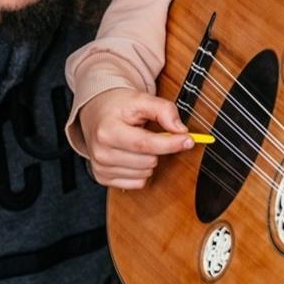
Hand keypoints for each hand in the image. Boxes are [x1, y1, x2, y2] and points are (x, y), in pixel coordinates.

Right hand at [78, 88, 193, 188]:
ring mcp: (100, 167)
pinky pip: (136, 184)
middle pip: (147, 161)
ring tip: (138, 143)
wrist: (95, 112)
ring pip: (144, 174)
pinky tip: (133, 156)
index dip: (170, 144)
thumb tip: (181, 130)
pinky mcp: (103, 178)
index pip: (145, 144)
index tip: (188, 139)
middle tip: (150, 133)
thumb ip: (163, 110)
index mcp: (107, 130)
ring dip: (149, 160)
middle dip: (158, 148)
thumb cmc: (117, 106)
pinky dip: (141, 172)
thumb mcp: (140, 99)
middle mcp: (100, 152)